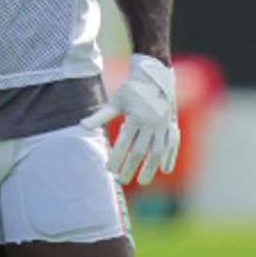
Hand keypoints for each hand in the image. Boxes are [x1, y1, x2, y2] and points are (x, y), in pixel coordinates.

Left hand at [82, 53, 180, 185]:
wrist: (155, 75)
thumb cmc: (132, 89)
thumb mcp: (115, 100)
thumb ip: (100, 116)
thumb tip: (82, 126)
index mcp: (136, 116)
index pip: (124, 143)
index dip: (116, 158)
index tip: (108, 169)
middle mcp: (151, 122)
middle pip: (140, 150)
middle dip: (130, 167)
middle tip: (122, 180)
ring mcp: (164, 125)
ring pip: (158, 151)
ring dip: (151, 168)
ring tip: (142, 181)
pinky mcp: (172, 125)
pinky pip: (173, 143)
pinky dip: (171, 157)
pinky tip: (165, 170)